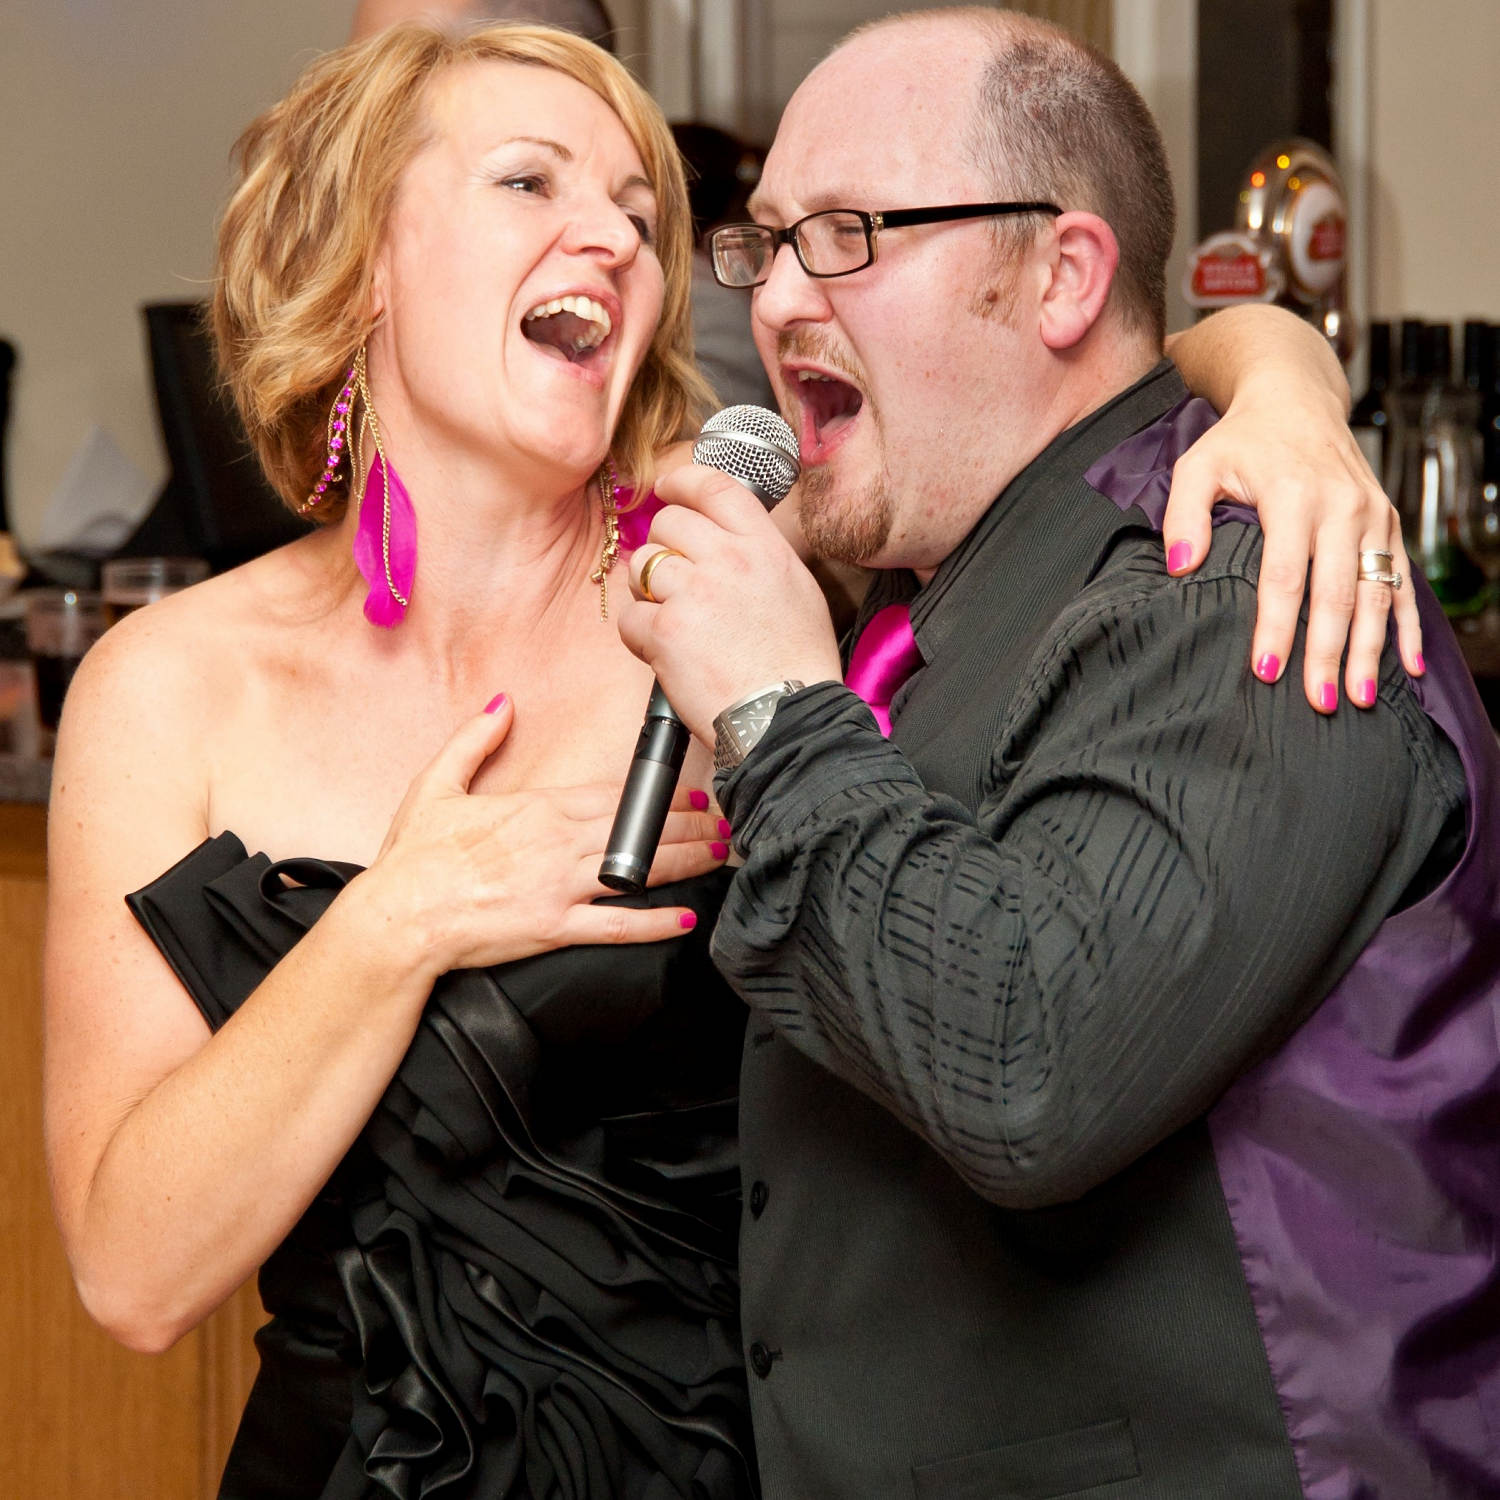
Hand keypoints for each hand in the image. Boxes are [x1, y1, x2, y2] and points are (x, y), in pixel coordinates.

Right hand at [357, 695, 726, 978]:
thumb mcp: (436, 784)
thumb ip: (474, 740)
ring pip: (637, 870)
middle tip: (724, 820)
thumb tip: (501, 702)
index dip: (656, 794)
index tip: (688, 792)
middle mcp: (557, 844)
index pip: (611, 796)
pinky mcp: (554, 928)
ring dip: (684, 861)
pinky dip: (653, 925)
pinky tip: (684, 919)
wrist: (396, 919)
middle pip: (637, 828)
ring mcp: (559, 887)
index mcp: (536, 809)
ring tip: (718, 855)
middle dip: (686, 823)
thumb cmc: (413, 858)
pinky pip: (614, 927)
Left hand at [615, 463, 842, 742]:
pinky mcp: (665, 631)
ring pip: (643, 565)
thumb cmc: (798, 663)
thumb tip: (724, 537)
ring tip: (674, 621)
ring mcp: (693, 594)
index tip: (666, 487)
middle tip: (674, 581)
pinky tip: (665, 652)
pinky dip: (641, 635)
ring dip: (649, 591)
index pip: (714, 487)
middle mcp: (728, 560)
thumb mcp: (797, 590)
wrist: (789, 717)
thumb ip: (759, 554)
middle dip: (664, 547)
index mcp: (763, 548)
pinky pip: (630, 616)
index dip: (682, 481)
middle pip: (669, 522)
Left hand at [1162, 380, 1422, 711]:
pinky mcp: (1389, 522)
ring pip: (1376, 594)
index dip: (1277, 626)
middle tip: (1320, 703)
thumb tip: (1179, 567)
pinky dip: (1408, 625)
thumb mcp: (1197, 465)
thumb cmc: (1240, 440)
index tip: (1267, 671)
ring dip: (1371, 650)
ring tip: (1359, 698)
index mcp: (1294, 495)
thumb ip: (1182, 515)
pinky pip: (1403, 581)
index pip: (1285, 575)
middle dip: (1329, 653)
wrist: (1295, 399)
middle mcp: (1343, 506)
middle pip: (1337, 593)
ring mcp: (1372, 515)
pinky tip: (1409, 666)